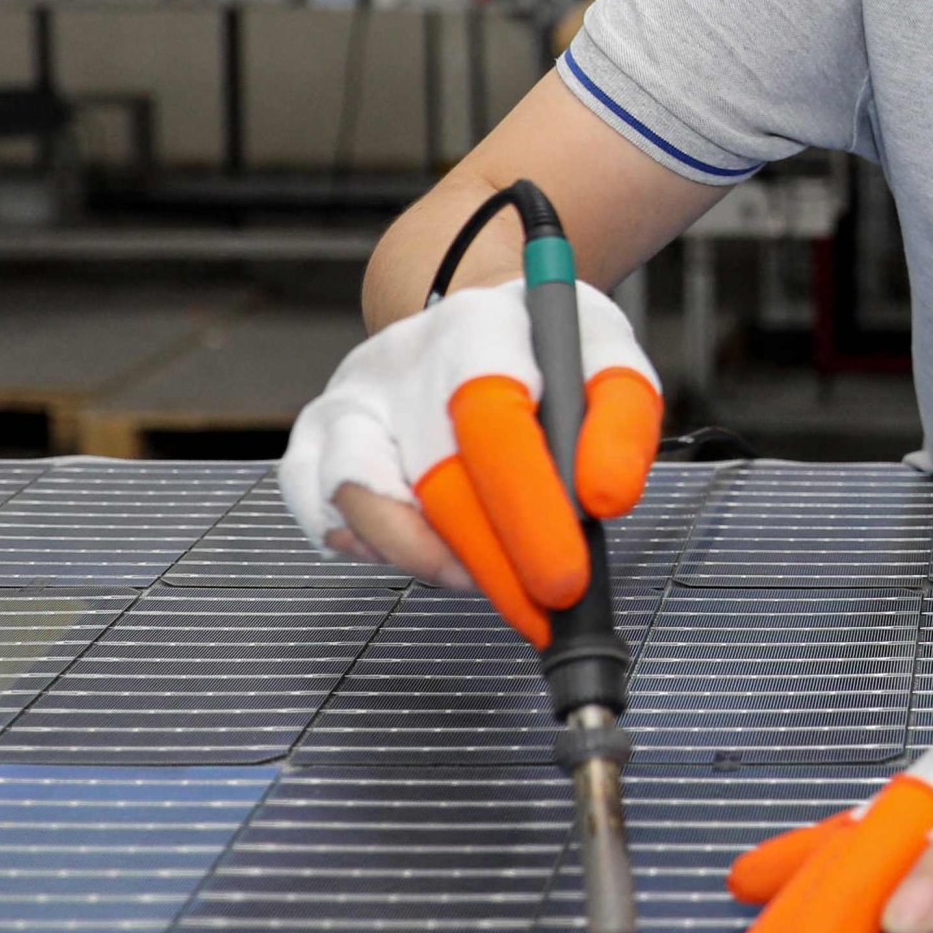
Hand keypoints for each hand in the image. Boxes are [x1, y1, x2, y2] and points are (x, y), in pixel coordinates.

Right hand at [278, 278, 659, 641]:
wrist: (472, 328)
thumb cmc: (541, 351)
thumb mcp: (604, 357)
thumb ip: (620, 421)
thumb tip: (604, 499)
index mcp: (476, 327)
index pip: (491, 420)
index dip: (527, 508)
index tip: (565, 576)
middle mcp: (397, 361)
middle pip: (431, 476)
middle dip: (494, 561)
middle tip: (546, 604)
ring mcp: (345, 405)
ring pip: (359, 502)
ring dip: (430, 559)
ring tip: (487, 578)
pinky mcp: (312, 448)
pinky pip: (327, 523)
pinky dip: (379, 553)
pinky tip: (435, 555)